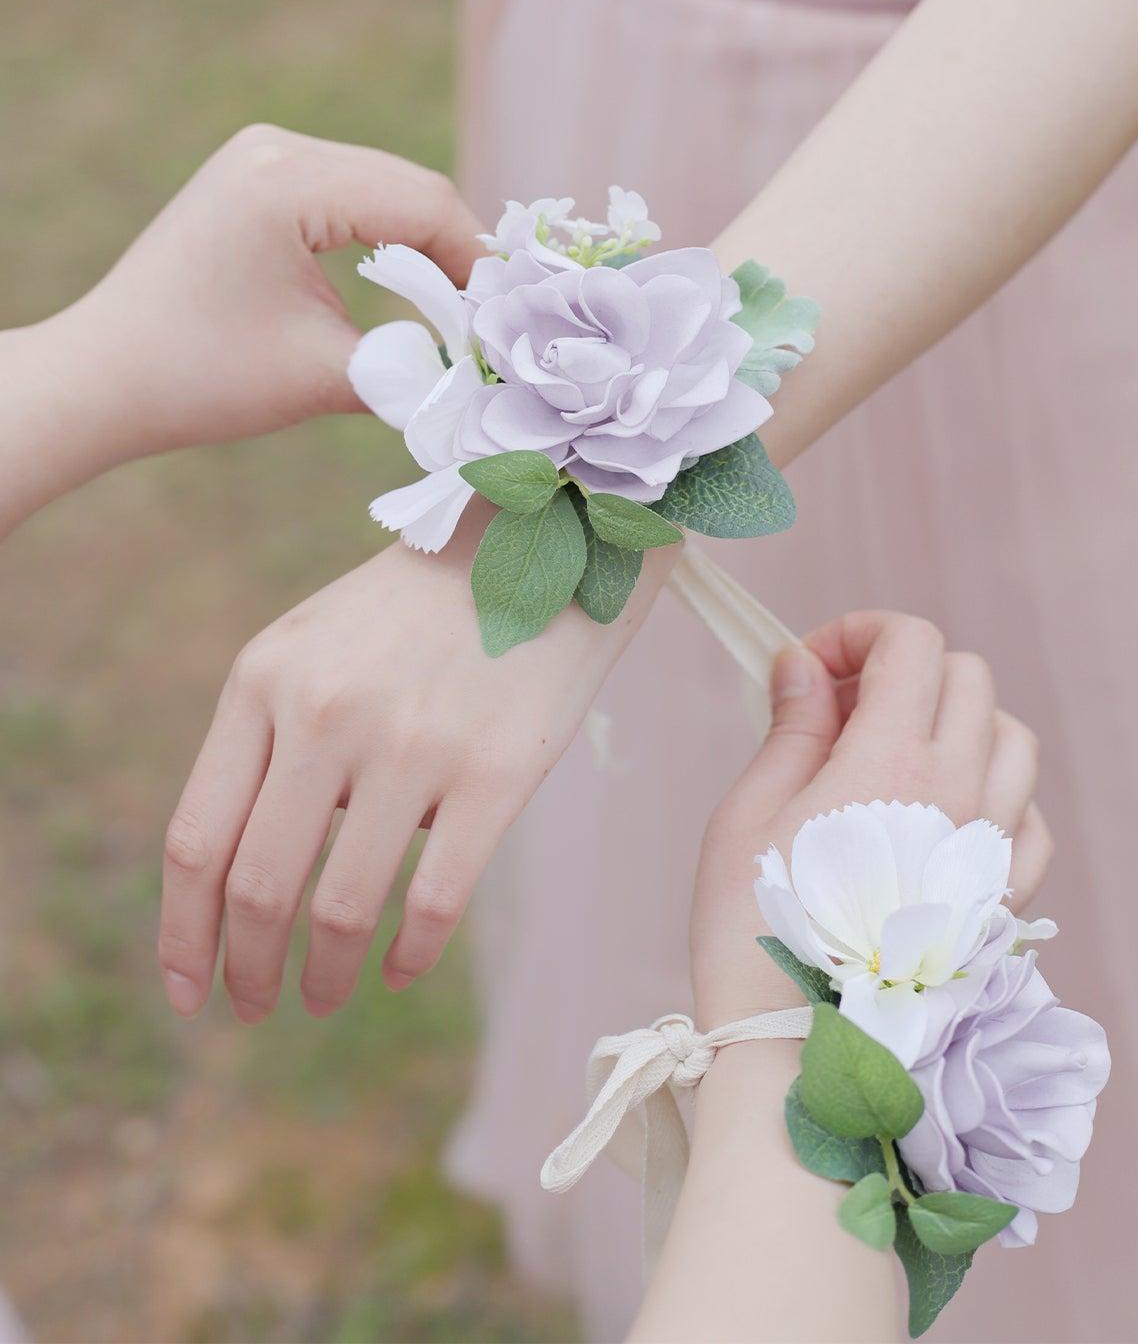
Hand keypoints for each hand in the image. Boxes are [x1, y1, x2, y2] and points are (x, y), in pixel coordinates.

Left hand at [48, 123, 480, 461]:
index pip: (424, 204)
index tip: (507, 323)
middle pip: (410, 186)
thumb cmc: (201, 377)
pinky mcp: (259, 174)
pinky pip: (351, 193)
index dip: (477, 264)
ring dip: (426, 245)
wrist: (105, 374)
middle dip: (457, 254)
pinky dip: (386, 237)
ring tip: (455, 310)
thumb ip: (415, 367)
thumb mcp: (324, 376)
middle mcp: (278, 148)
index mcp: (288, 181)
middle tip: (491, 321)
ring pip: (387, 187)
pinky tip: (407, 285)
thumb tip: (490, 370)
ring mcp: (265, 154)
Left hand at [158, 507, 677, 1019]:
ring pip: (341, 908)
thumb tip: (239, 878)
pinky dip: (407, 957)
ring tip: (323, 997)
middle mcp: (326, 713)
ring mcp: (411, 745)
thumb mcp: (312, 647)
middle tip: (255, 1007)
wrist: (541, 543)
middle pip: (257, 886)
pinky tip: (397, 971)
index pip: (195, 838)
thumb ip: (266, 741)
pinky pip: (435, 902)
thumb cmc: (415, 610)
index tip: (185, 989)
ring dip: (323, 977)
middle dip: (245, 970)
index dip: (181, 932)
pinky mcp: (493, 774)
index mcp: (264, 681)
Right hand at [690, 613, 1052, 1030]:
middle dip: (901, 670)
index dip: (857, 632)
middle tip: (839, 710)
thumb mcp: (748, 814)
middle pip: (965, 677)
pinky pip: (1027, 819)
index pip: (912, 643)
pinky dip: (993, 796)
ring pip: (1010, 738)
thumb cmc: (755, 932)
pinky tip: (941, 819)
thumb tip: (804, 667)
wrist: (801, 1053)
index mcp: (890, 759)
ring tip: (896, 758)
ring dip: (956, 724)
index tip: (810, 669)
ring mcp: (989, 849)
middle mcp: (958, 792)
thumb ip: (790, 728)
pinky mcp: (1002, 900)